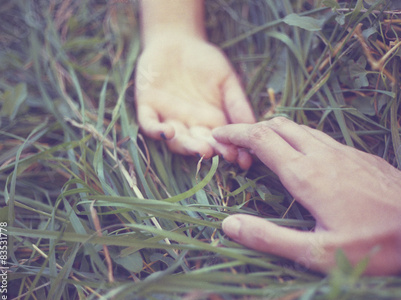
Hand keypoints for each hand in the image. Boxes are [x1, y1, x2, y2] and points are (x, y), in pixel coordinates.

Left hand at [135, 33, 255, 168]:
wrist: (175, 40)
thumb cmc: (205, 60)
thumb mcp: (226, 79)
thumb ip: (237, 102)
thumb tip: (253, 125)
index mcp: (211, 122)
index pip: (221, 142)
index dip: (231, 152)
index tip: (243, 159)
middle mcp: (190, 125)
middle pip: (198, 145)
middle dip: (208, 150)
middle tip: (218, 153)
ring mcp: (168, 118)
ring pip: (176, 141)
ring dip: (186, 146)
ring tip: (201, 149)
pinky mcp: (148, 108)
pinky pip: (149, 124)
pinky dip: (156, 130)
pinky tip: (168, 132)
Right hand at [213, 117, 400, 274]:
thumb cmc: (374, 246)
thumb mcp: (317, 253)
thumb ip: (270, 238)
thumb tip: (229, 224)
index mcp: (306, 175)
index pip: (261, 139)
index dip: (235, 133)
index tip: (217, 136)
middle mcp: (323, 154)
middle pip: (279, 125)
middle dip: (251, 129)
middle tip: (235, 147)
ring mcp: (345, 151)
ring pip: (301, 128)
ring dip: (275, 132)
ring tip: (262, 150)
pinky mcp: (361, 156)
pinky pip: (321, 138)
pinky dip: (299, 139)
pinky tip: (303, 159)